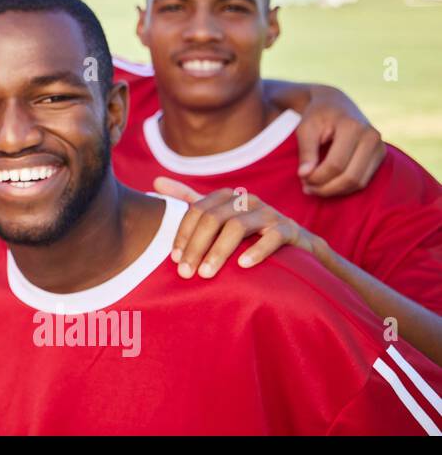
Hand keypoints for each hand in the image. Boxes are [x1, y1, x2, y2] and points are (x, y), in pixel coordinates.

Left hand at [154, 177, 326, 278]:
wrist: (297, 249)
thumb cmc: (250, 235)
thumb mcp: (219, 216)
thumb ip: (189, 200)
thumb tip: (156, 182)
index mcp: (226, 197)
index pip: (196, 210)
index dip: (183, 233)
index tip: (173, 258)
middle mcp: (246, 200)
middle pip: (213, 218)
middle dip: (196, 246)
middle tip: (185, 272)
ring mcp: (269, 214)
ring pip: (237, 227)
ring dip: (219, 252)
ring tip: (206, 273)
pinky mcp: (289, 230)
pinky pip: (273, 237)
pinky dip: (257, 251)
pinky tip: (243, 265)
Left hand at [294, 85, 384, 196]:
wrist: (336, 104)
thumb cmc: (318, 115)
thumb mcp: (306, 128)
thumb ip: (306, 151)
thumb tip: (305, 175)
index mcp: (353, 127)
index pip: (335, 164)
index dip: (317, 177)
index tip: (301, 177)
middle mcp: (371, 137)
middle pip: (350, 177)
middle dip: (326, 188)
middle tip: (307, 188)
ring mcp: (379, 147)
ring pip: (359, 183)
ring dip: (335, 191)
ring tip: (314, 188)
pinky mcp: (380, 155)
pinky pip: (364, 180)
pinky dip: (345, 187)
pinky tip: (328, 184)